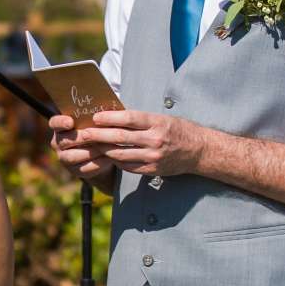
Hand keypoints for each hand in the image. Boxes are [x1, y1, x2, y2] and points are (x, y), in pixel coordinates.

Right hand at [47, 111, 117, 183]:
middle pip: (65, 141)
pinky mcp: (75, 171)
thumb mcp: (94, 122)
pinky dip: (97, 164)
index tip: (70, 122)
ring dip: (90, 152)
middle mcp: (58, 143)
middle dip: (81, 138)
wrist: (101, 152)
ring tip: (105, 147)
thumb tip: (107, 108)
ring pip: (73, 156)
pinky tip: (108, 158)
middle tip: (95, 135)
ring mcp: (65, 158)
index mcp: (60, 128)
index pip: (54, 123)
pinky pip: (84, 169)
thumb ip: (94, 116)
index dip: (60, 122)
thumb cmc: (97, 130)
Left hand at [76, 108, 205, 178]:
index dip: (110, 117)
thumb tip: (115, 115)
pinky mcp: (152, 169)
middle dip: (99, 135)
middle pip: (120, 137)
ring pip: (121, 154)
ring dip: (103, 150)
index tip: (95, 117)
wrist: (199, 151)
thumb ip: (142, 120)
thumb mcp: (163, 118)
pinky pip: (128, 166)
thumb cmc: (179, 130)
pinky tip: (107, 157)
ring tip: (91, 146)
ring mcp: (153, 157)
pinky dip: (115, 161)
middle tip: (84, 133)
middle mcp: (155, 140)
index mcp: (157, 123)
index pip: (129, 118)